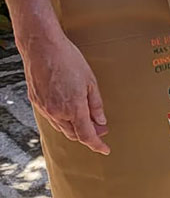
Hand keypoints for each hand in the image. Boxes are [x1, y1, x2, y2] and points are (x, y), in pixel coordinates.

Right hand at [21, 27, 108, 154]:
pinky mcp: (36, 101)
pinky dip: (63, 119)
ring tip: (87, 120)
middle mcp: (57, 112)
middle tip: (101, 130)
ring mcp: (44, 108)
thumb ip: (96, 105)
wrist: (43, 48)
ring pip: (61, 126)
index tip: (105, 150)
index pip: (86, 135)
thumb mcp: (91, 82)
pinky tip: (70, 111)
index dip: (97, 144)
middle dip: (87, 135)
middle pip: (73, 133)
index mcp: (73, 108)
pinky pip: (51, 117)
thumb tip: (101, 122)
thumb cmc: (69, 60)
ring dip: (75, 127)